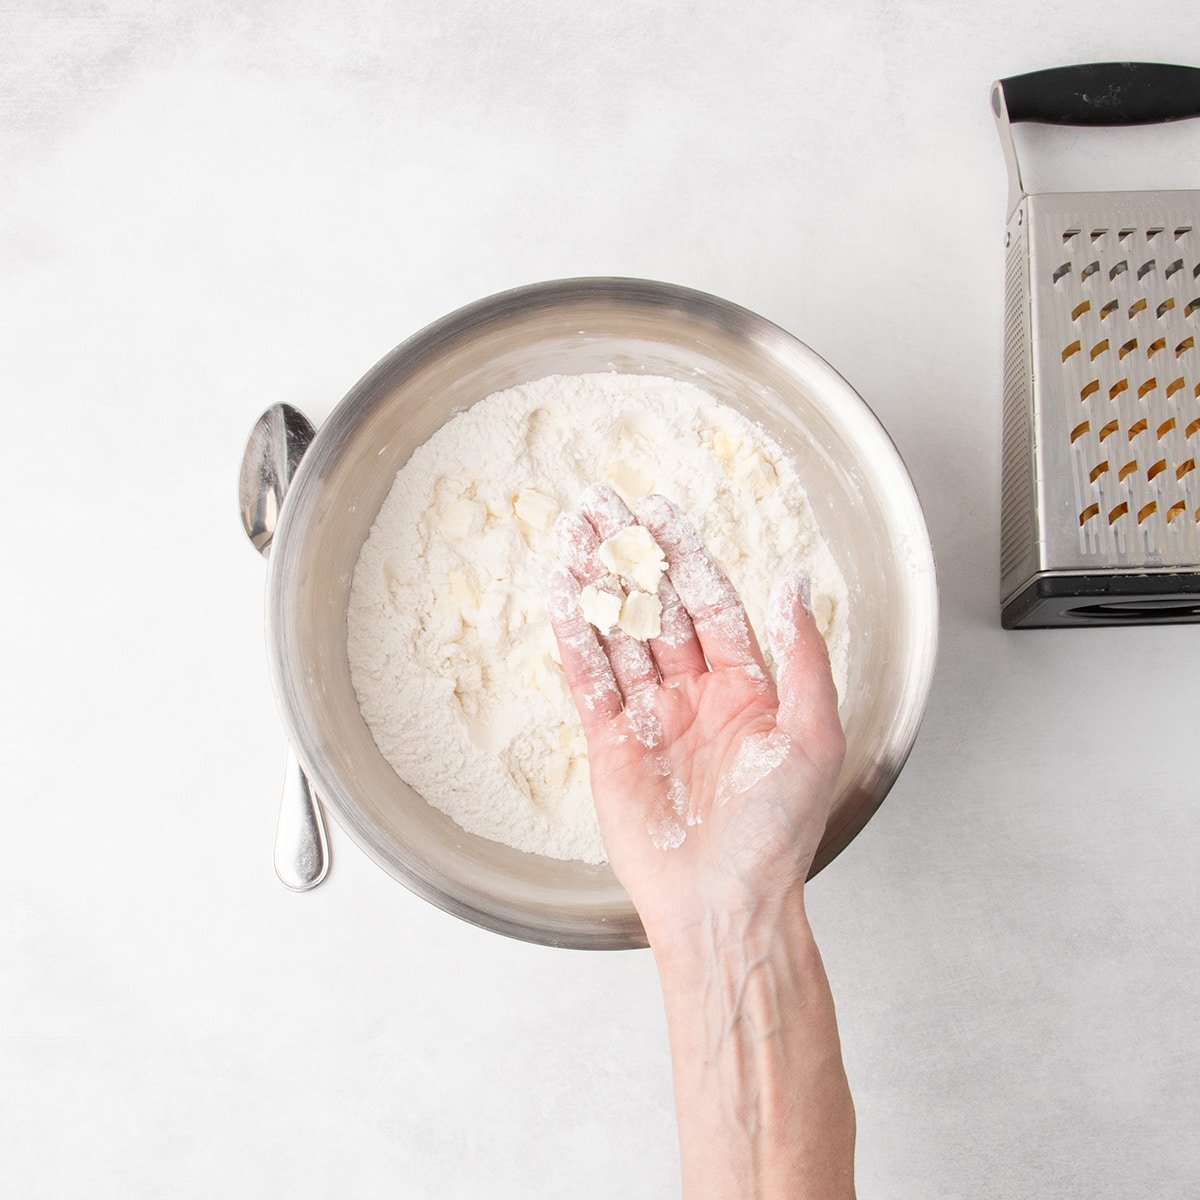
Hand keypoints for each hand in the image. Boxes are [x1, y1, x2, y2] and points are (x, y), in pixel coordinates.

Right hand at [548, 485, 845, 947]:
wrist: (725, 905)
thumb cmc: (777, 834)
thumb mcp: (814, 737)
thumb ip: (804, 657)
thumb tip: (798, 584)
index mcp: (746, 687)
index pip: (709, 601)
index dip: (683, 555)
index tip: (658, 511)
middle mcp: (695, 693)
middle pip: (655, 606)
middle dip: (628, 554)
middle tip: (600, 503)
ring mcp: (650, 716)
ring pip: (616, 633)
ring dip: (594, 584)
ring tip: (570, 533)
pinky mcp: (611, 744)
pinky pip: (589, 679)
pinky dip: (573, 637)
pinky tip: (560, 595)